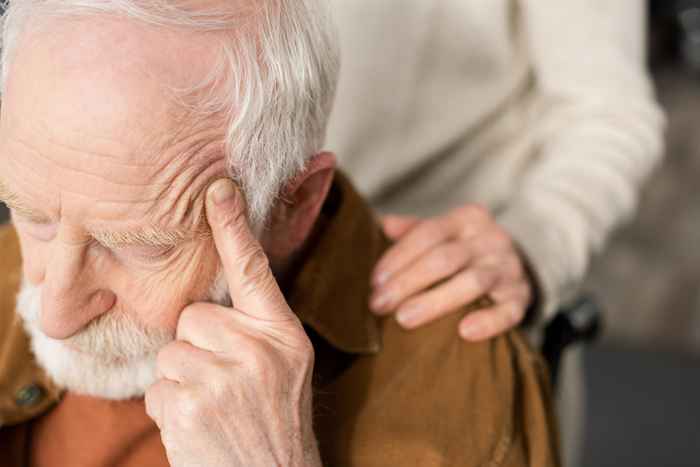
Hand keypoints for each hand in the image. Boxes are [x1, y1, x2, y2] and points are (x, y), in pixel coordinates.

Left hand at [145, 180, 319, 466]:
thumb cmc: (274, 418)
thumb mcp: (287, 366)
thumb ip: (259, 328)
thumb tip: (214, 299)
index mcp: (285, 335)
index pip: (255, 271)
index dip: (234, 227)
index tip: (219, 189)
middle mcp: (260, 351)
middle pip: (195, 315)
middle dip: (199, 346)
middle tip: (222, 381)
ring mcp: (226, 379)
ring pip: (172, 352)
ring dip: (183, 381)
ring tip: (213, 407)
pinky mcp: (192, 408)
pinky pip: (157, 387)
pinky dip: (169, 409)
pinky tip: (198, 426)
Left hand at [370, 205, 532, 340]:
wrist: (515, 264)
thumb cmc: (466, 249)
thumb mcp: (444, 232)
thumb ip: (414, 230)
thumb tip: (384, 225)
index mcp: (468, 219)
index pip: (428, 233)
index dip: (398, 257)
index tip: (375, 282)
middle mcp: (491, 239)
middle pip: (444, 259)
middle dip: (407, 282)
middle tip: (379, 304)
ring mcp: (509, 268)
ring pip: (472, 283)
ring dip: (435, 302)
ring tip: (403, 319)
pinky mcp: (522, 297)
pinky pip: (508, 311)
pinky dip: (488, 321)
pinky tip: (464, 333)